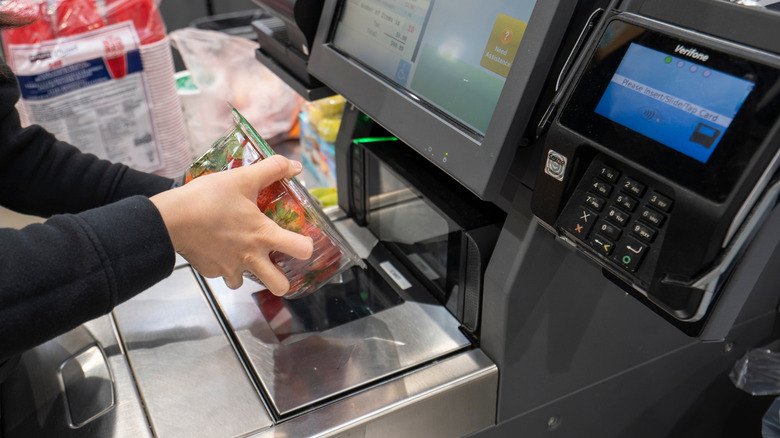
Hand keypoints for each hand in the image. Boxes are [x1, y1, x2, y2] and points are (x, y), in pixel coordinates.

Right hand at [151, 155, 313, 294]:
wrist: (170, 219)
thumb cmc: (206, 199)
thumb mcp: (242, 178)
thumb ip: (272, 169)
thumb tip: (294, 165)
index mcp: (263, 235)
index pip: (302, 250)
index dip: (307, 247)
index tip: (302, 242)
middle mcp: (250, 257)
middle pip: (280, 286)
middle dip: (282, 280)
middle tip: (276, 265)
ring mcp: (230, 268)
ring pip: (246, 282)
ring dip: (247, 272)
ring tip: (240, 254)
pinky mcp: (211, 272)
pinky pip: (222, 275)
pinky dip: (222, 265)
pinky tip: (217, 248)